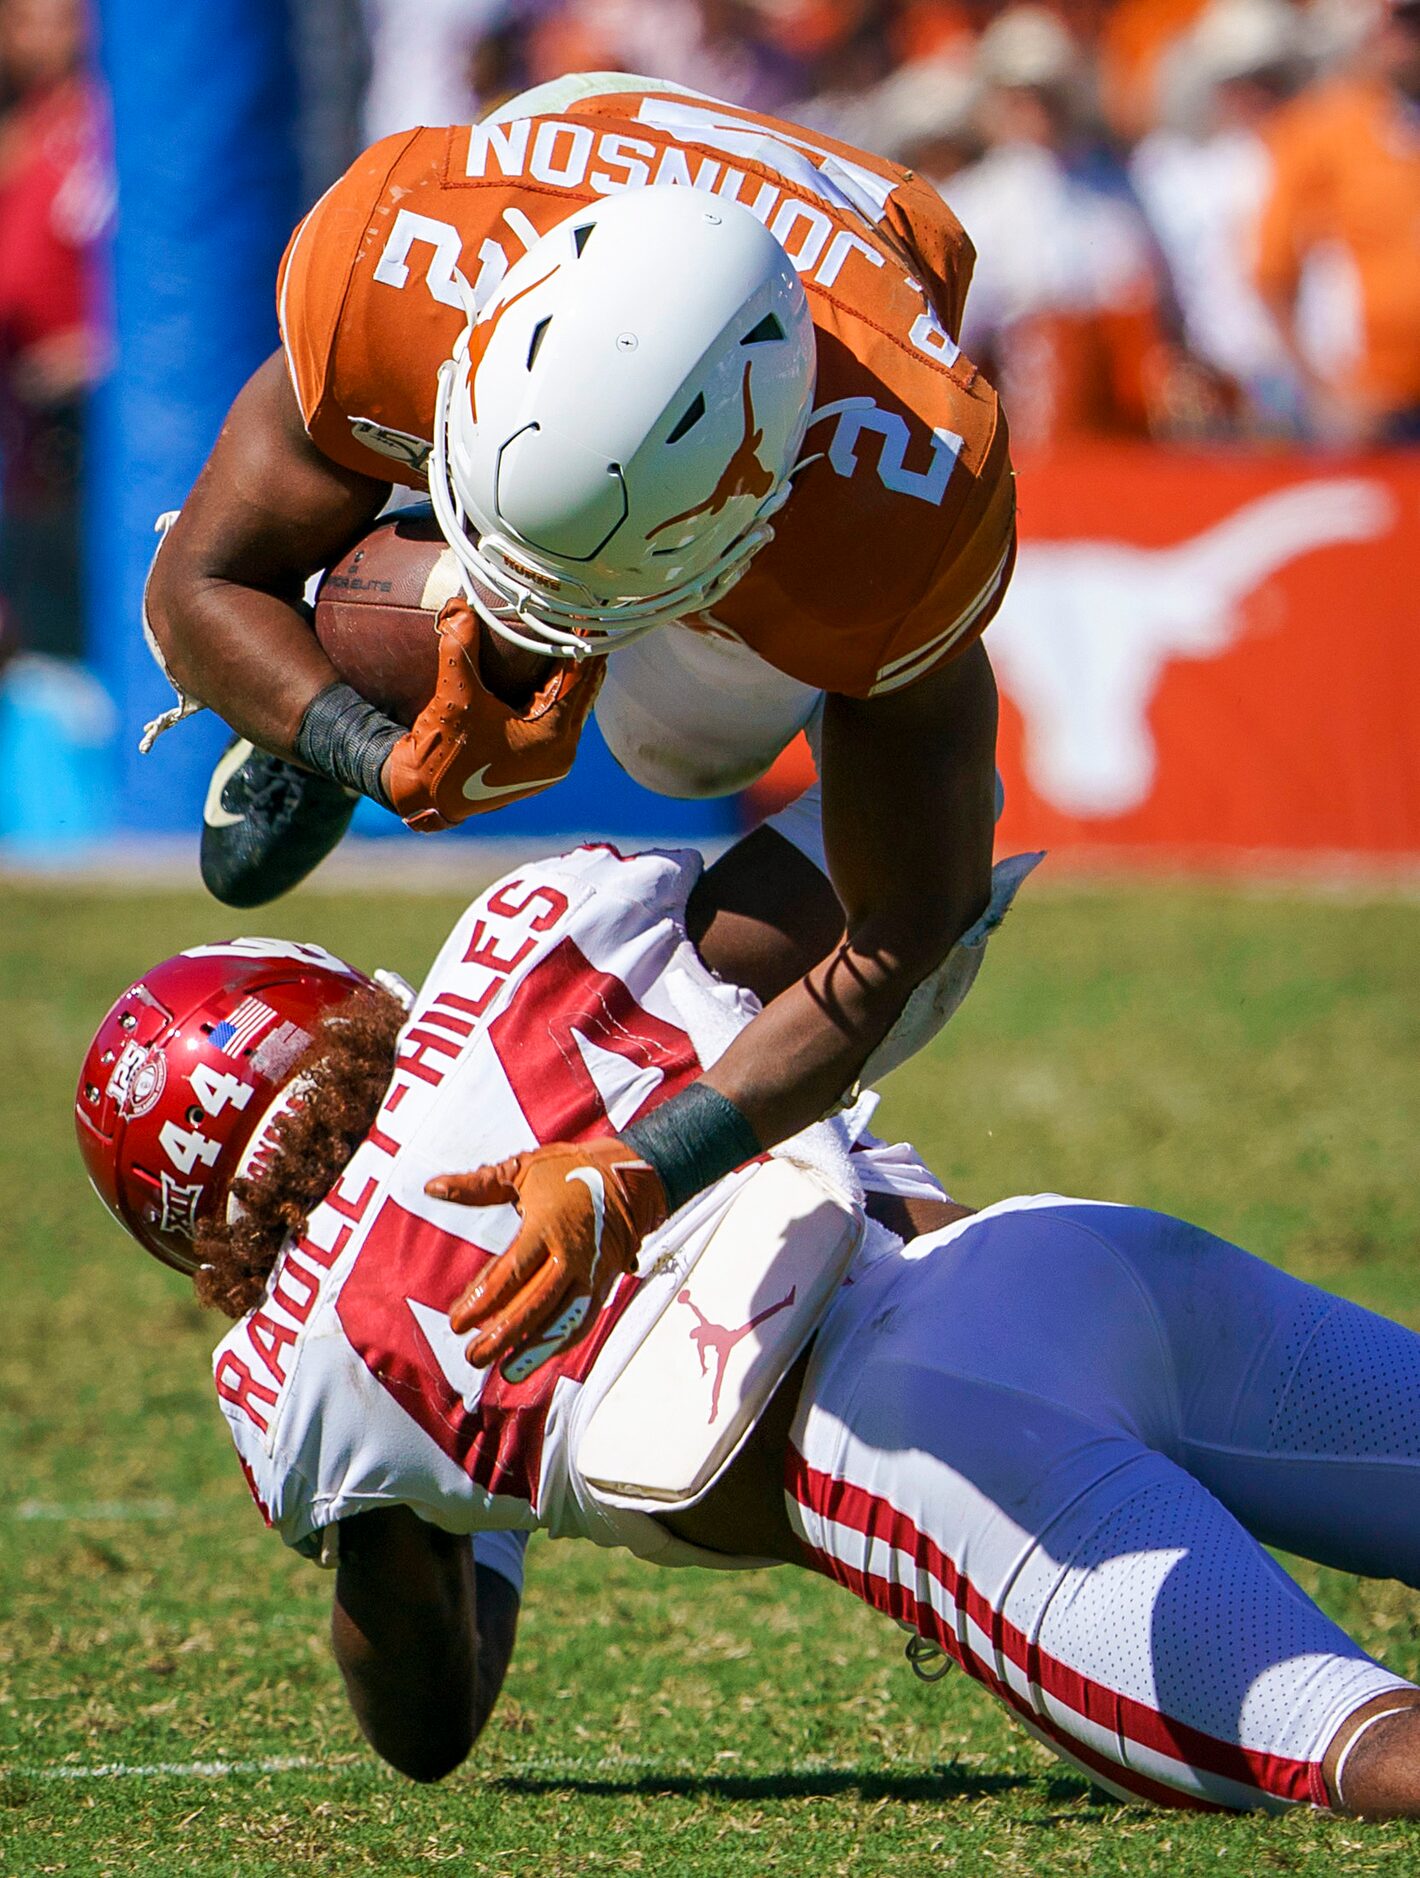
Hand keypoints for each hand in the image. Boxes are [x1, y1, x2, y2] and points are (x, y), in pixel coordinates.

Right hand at [385, 598, 602, 832]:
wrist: (426, 796)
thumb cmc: (443, 753)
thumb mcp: (454, 695)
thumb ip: (460, 646)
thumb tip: (460, 604)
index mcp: (553, 739)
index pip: (581, 679)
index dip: (584, 643)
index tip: (588, 613)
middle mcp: (562, 754)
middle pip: (584, 692)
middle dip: (583, 656)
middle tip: (583, 616)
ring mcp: (553, 762)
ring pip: (574, 707)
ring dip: (572, 675)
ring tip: (572, 637)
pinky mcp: (540, 763)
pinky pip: (559, 720)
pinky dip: (558, 694)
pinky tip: (552, 670)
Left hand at [431, 1138, 667, 1372]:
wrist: (631, 1177)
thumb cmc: (569, 1171)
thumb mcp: (522, 1170)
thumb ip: (477, 1185)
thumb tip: (432, 1187)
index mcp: (548, 1224)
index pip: (511, 1273)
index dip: (482, 1301)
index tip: (457, 1323)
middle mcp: (572, 1253)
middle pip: (535, 1304)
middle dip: (502, 1334)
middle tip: (473, 1356)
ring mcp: (592, 1272)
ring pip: (562, 1319)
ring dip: (533, 1349)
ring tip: (506, 1371)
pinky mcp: (605, 1284)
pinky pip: (582, 1320)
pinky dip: (560, 1342)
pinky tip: (538, 1358)